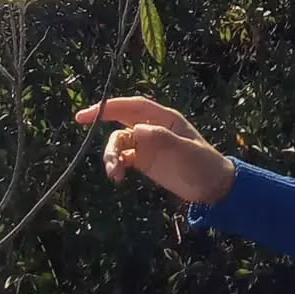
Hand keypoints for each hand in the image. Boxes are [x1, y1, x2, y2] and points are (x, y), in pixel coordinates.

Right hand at [74, 97, 235, 204]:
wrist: (212, 187)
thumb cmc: (202, 164)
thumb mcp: (184, 150)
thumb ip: (161, 138)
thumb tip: (135, 130)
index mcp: (164, 118)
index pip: (133, 106)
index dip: (109, 106)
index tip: (88, 112)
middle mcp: (152, 128)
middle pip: (121, 121)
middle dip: (101, 121)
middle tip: (82, 123)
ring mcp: (147, 145)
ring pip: (120, 142)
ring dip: (111, 155)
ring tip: (113, 173)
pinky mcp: (144, 161)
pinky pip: (123, 158)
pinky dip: (116, 166)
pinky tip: (117, 177)